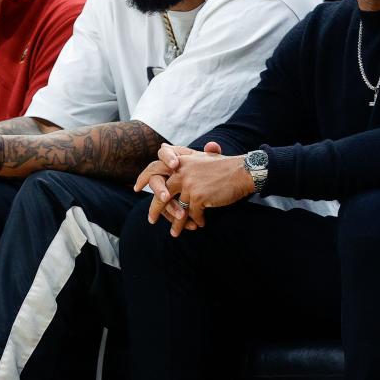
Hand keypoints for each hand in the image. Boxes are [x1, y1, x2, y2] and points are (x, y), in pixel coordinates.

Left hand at [137, 142, 252, 236]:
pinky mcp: (198, 197)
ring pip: (177, 208)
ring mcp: (189, 184)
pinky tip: (200, 224)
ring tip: (175, 233)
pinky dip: (196, 220)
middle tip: (151, 220)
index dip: (144, 178)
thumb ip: (186, 156)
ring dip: (177, 223)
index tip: (136, 188)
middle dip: (155, 209)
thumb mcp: (204, 156)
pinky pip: (192, 214)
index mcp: (182, 161)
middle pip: (161, 192)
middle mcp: (182, 171)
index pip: (155, 167)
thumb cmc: (226, 166)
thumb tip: (164, 145)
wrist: (243, 172)